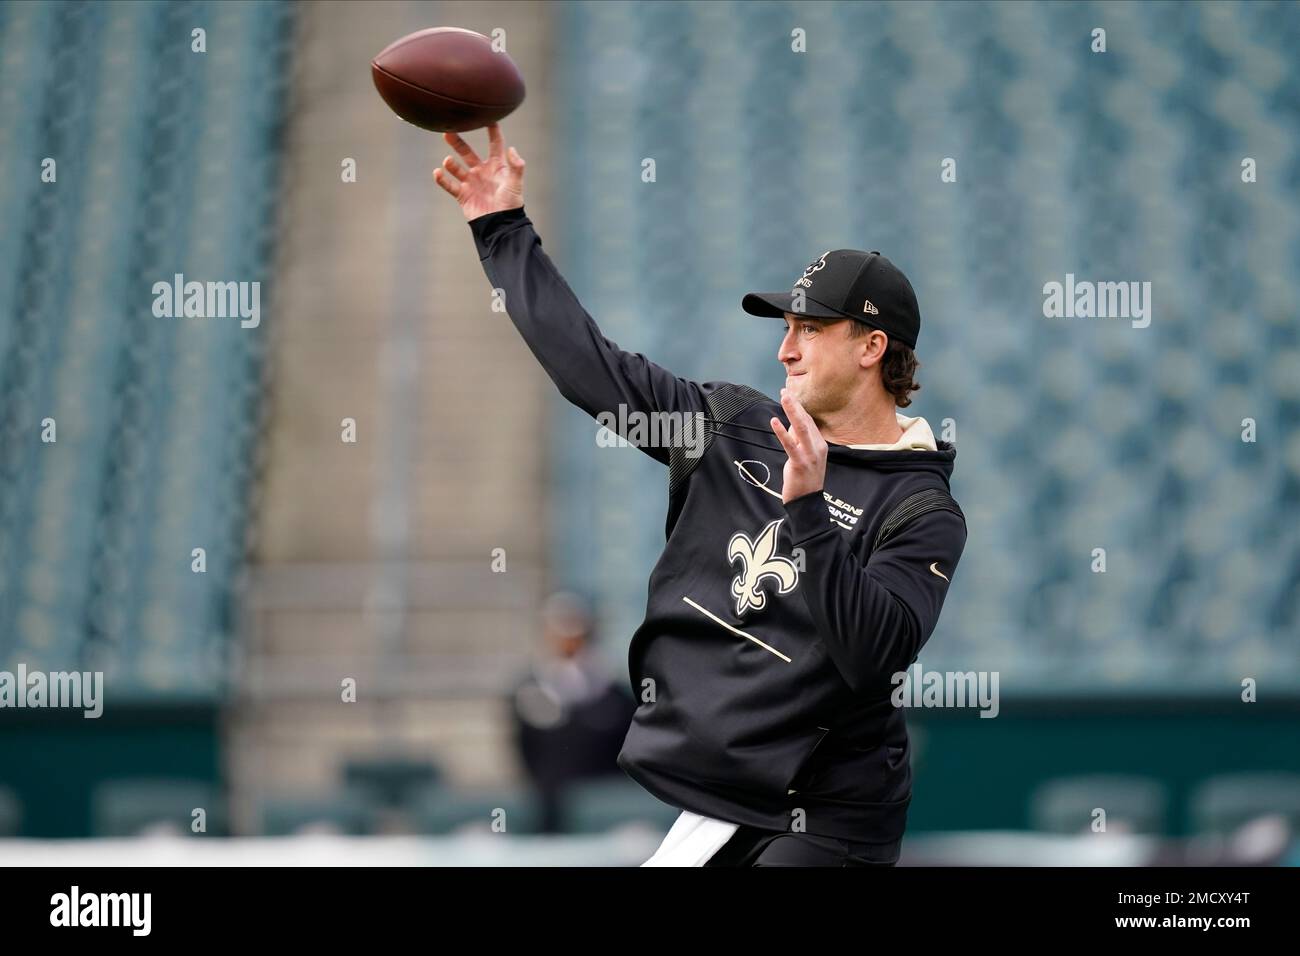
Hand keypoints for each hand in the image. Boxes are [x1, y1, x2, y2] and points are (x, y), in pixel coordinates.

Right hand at [432, 123, 524, 219]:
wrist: (500, 226)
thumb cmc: (511, 204)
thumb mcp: (515, 184)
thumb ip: (516, 166)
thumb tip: (512, 149)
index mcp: (497, 166)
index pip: (494, 143)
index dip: (492, 130)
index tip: (486, 116)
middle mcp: (482, 171)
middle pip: (467, 152)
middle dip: (458, 142)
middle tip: (448, 131)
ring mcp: (471, 182)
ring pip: (456, 168)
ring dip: (450, 163)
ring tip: (448, 161)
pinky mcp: (463, 195)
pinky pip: (450, 185)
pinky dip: (442, 179)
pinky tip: (437, 173)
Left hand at [771, 389, 827, 503]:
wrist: (807, 501)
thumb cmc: (805, 479)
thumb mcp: (805, 456)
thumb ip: (799, 440)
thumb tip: (790, 424)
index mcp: (820, 444)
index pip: (809, 421)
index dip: (799, 407)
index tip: (789, 395)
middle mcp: (818, 447)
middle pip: (806, 420)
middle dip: (795, 404)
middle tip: (785, 391)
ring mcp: (810, 455)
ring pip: (801, 428)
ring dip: (792, 411)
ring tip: (784, 398)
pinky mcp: (799, 463)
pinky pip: (790, 444)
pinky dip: (782, 432)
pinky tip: (774, 421)